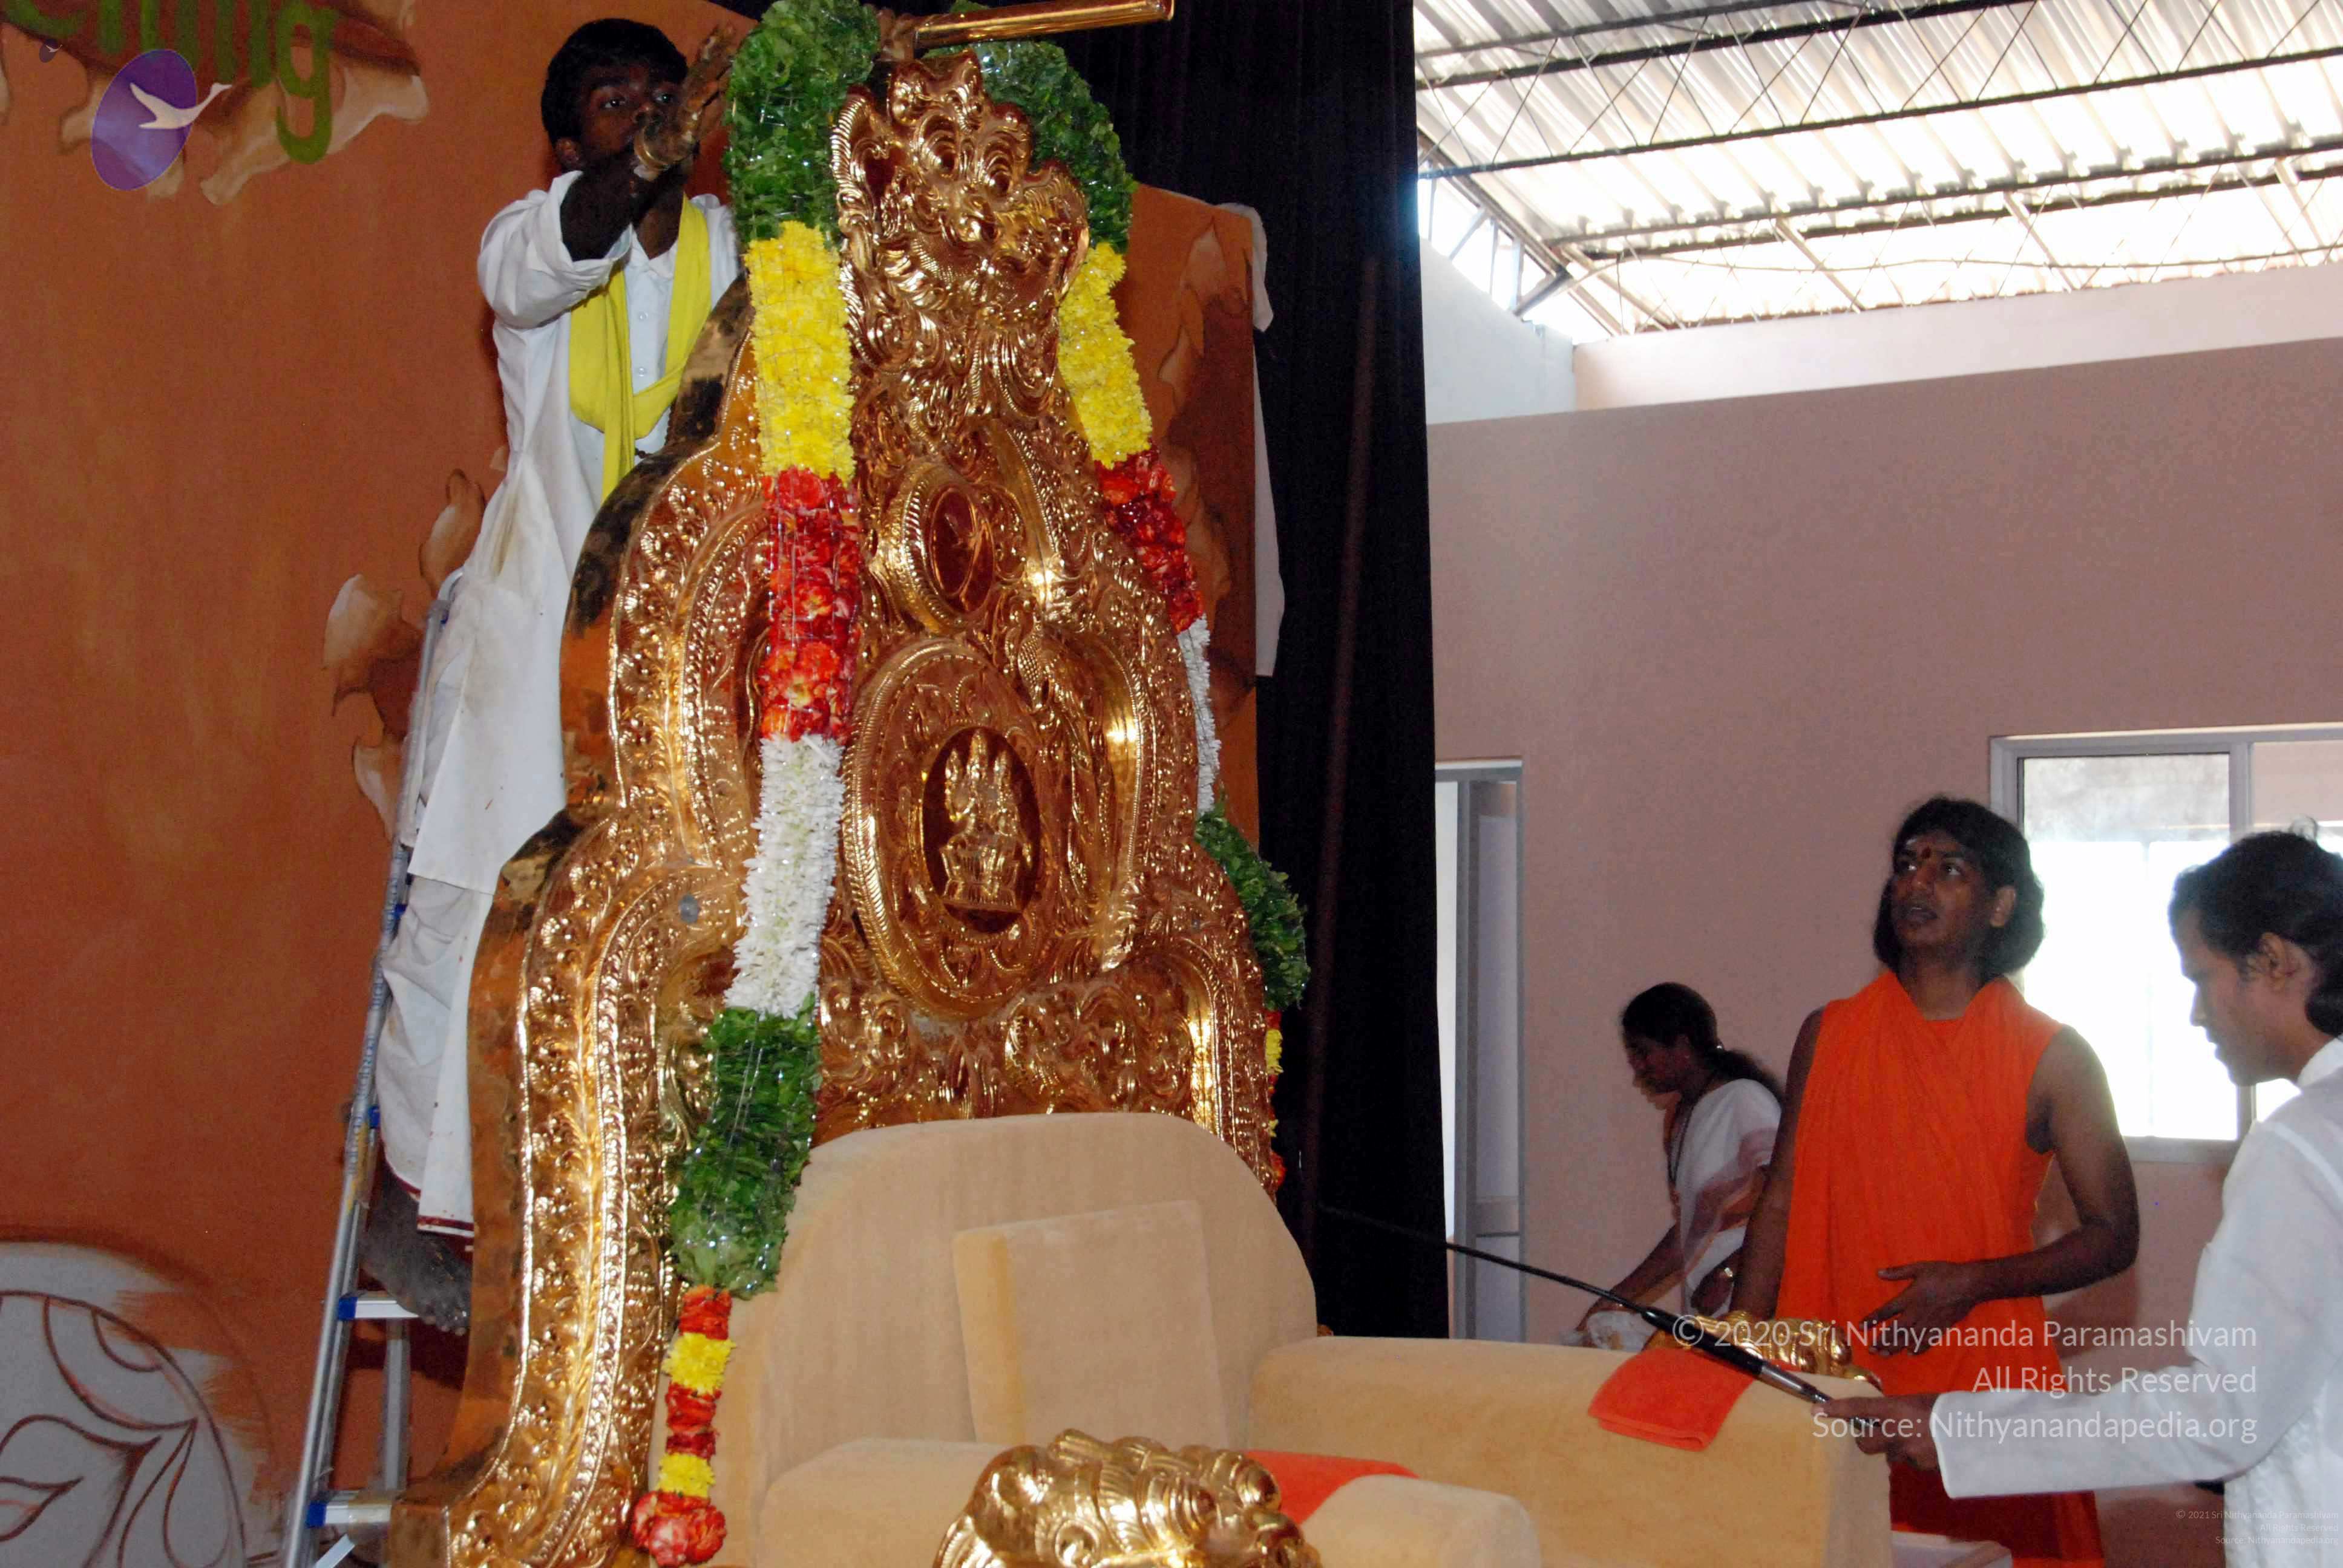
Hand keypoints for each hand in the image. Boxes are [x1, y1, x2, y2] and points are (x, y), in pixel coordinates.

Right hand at [635, 26, 738, 177]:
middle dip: (719, 44)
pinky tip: (714, 85)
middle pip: (707, 61)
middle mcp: (693, 84)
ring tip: (730, 51)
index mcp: (699, 80)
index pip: (709, 57)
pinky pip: (697, 101)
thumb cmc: (694, 119)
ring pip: (704, 77)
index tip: (730, 26)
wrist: (672, 140)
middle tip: (730, 27)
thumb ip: (723, 85)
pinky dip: (705, 93)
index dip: (718, 41)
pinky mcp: (688, 113)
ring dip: (717, 64)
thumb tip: (734, 68)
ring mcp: (690, 97)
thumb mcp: (713, 101)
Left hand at [1822, 1394, 1940, 1469]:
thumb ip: (1899, 1411)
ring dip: (1898, 1449)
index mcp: (1895, 1409)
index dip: (1835, 1409)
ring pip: (1890, 1454)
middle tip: (1874, 1436)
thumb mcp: (1919, 1402)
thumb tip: (1886, 1418)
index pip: (1858, 1408)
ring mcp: (1908, 1452)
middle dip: (1866, 1441)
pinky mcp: (1921, 1467)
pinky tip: (1933, 1449)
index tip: (1816, 1410)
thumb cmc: (1948, 1408)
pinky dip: (1917, 1457)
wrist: (1977, 1431)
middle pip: (1865, 1442)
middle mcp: (1896, 1431)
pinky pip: (1911, 1463)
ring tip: (1920, 1439)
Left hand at [1861, 1259, 1982, 1355]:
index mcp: (1908, 1298)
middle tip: (1870, 1349)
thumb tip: (1878, 1272)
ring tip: (1884, 1355)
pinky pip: (1928, 1341)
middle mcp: (1916, 1313)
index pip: (1885, 1312)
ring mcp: (1929, 1322)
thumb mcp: (1918, 1268)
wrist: (1969, 1284)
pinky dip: (1919, 1348)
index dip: (1873, 1319)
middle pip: (1895, 1330)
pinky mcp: (1941, 1327)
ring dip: (1895, 1347)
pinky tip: (1911, 1353)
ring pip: (1909, 1338)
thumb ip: (1898, 1272)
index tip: (1861, 1327)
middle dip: (1882, 1340)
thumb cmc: (1943, 1273)